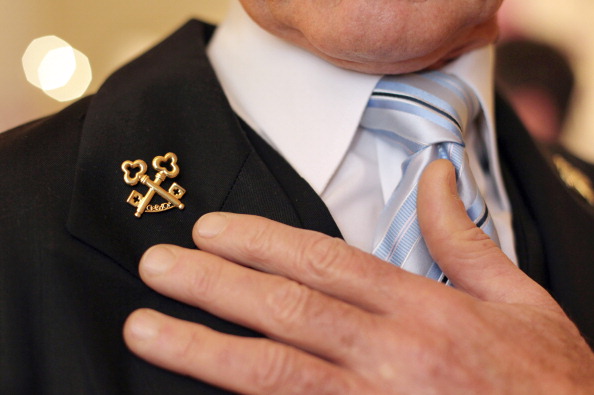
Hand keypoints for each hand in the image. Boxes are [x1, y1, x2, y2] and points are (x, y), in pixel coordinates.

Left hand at [123, 160, 593, 393]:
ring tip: (148, 329)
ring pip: (275, 372)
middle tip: (157, 267)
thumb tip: (435, 175)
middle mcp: (392, 354)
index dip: (262, 242)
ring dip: (205, 349)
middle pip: (287, 310)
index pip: (325, 262)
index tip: (212, 230)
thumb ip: (463, 236)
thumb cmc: (548, 379)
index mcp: (424, 309)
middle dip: (214, 286)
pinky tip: (204, 393)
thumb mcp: (518, 296)